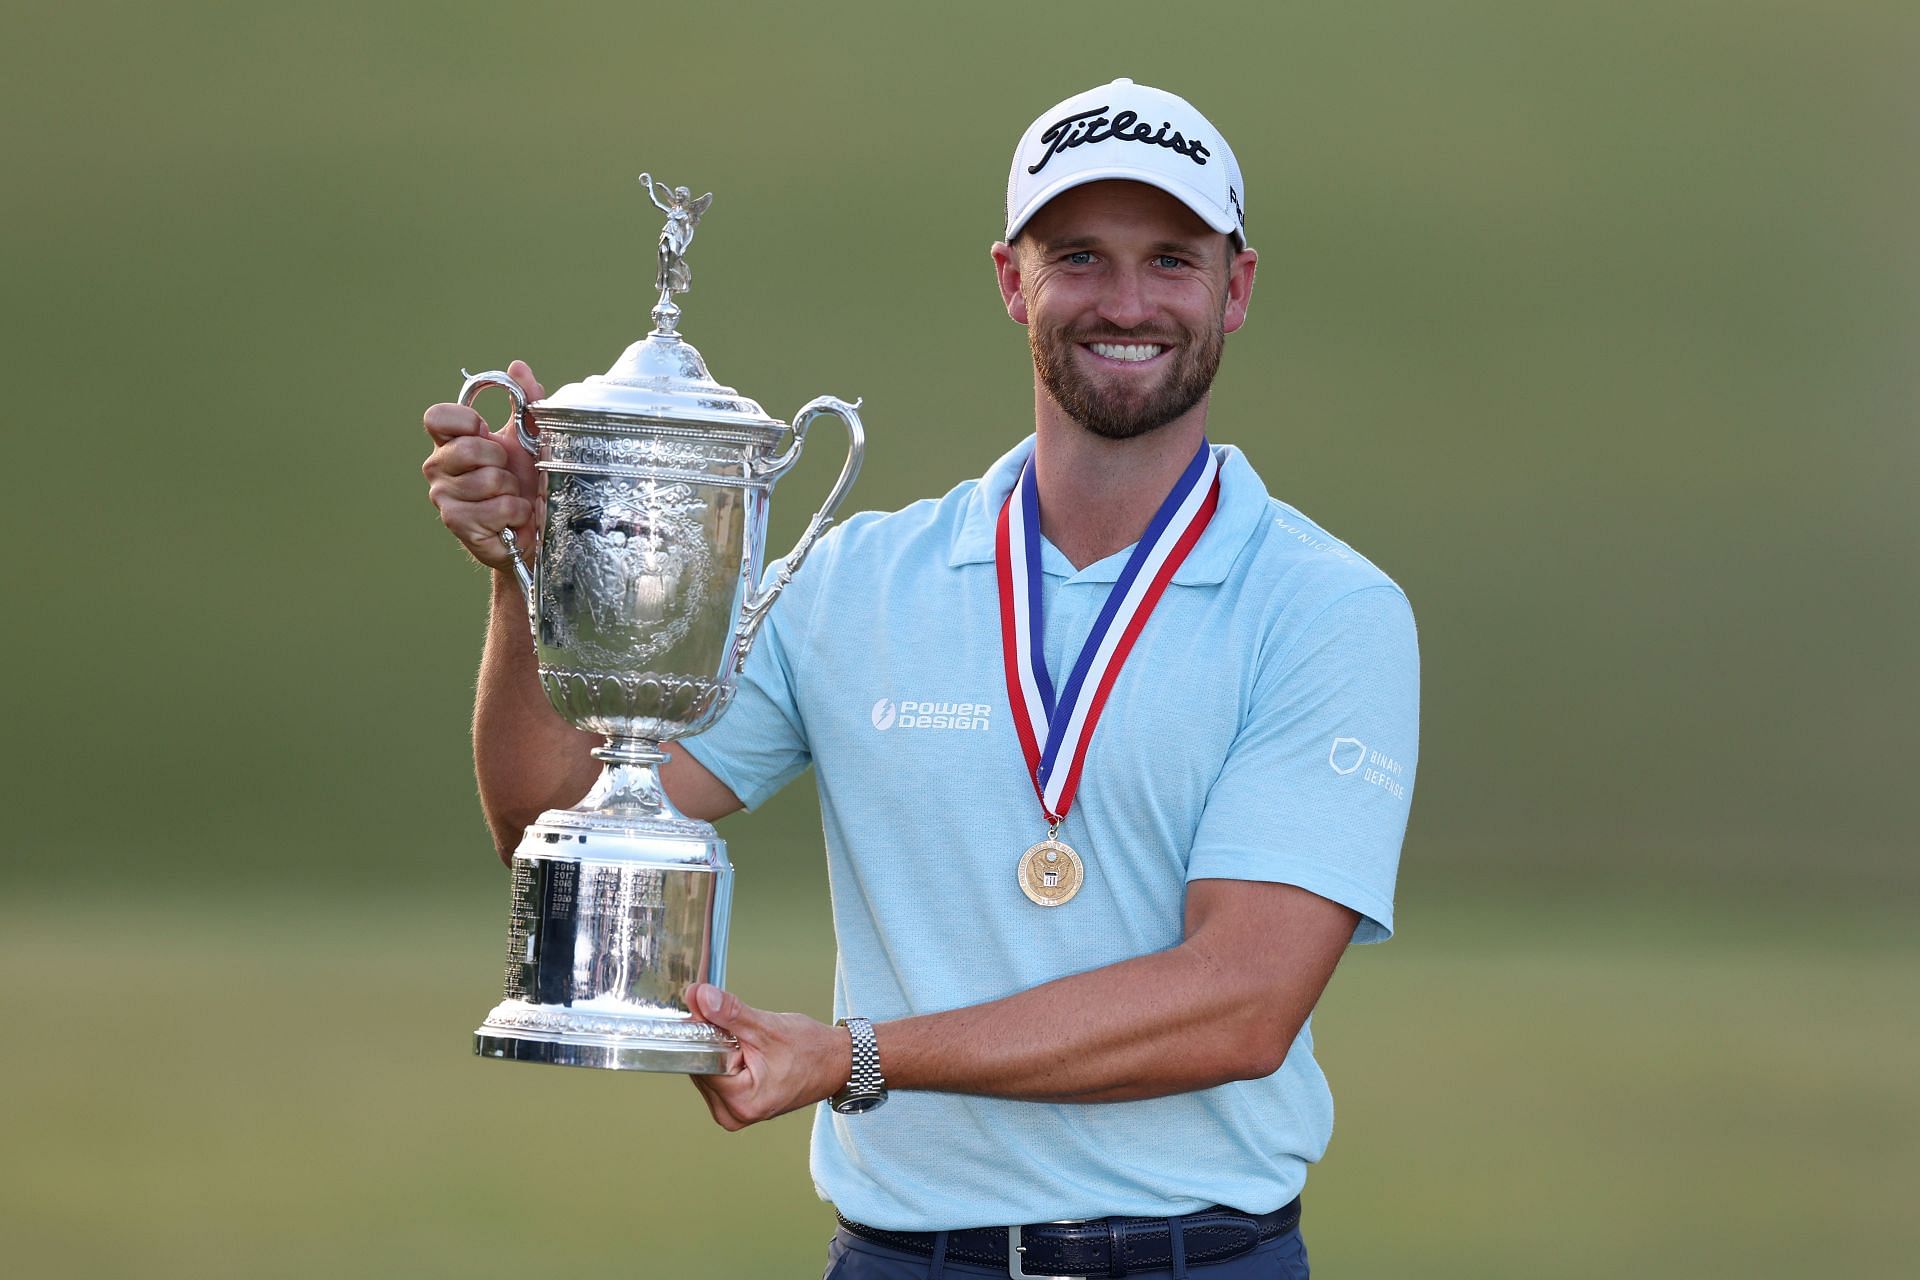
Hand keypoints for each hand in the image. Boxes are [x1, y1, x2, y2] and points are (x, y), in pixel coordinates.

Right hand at [421, 359, 544, 570]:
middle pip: (467, 448)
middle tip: (508, 472)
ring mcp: (444, 496)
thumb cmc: (526, 483)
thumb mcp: (531, 439)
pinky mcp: (457, 523)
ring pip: (487, 480)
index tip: (486, 431)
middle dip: (501, 459)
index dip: (466, 420)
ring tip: (511, 497)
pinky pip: (497, 507)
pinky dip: (516, 512)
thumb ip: (526, 402)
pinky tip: (512, 519)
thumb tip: (518, 366)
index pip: (437, 417)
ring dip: (512, 490)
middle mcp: (439, 467)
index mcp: (451, 441)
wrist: (534, 530)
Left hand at [685, 983, 851, 1130]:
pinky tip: (745, 1049)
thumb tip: (699, 996)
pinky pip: (716, 1075)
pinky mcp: (736, 1106)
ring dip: (719, 1048)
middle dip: (712, 1041)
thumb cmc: (812, 1051)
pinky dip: (725, 1057)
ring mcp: (733, 1113)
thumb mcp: (768, 1027)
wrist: (836, 1063)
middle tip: (738, 1026)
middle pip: (700, 1066)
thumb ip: (730, 1013)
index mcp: (740, 1103)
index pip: (700, 1062)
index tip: (708, 1012)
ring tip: (748, 1040)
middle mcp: (732, 1115)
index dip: (703, 1033)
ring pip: (706, 1069)